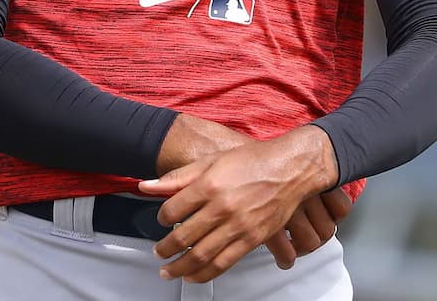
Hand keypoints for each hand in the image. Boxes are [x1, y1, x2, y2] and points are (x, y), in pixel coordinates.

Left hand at [138, 126, 338, 283]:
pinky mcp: (253, 240)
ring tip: (168, 270)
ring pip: (202, 255)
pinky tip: (193, 275)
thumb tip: (147, 186)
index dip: (161, 217)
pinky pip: (225, 263)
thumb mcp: (210, 161)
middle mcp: (222, 208)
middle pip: (184, 236)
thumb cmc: (252, 161)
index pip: (173, 210)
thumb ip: (177, 177)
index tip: (160, 220)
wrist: (289, 169)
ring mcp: (238, 226)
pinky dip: (205, 274)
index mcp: (208, 185)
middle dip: (165, 248)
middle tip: (158, 252)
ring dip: (180, 267)